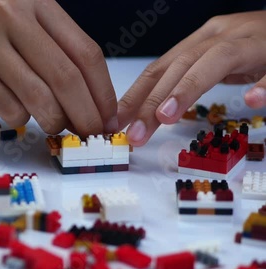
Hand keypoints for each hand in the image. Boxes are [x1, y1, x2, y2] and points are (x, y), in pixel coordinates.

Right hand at [0, 0, 117, 134]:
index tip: (108, 114)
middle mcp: (10, 13)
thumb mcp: (5, 10)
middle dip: (87, 115)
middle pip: (67, 77)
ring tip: (56, 128)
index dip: (102, 90)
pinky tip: (16, 116)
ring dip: (55, 121)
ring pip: (39, 97)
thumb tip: (78, 90)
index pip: (85, 51)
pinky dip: (18, 119)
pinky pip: (5, 106)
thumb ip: (40, 40)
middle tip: (91, 134)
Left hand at [117, 11, 265, 145]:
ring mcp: (253, 42)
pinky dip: (264, 83)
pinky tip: (253, 99)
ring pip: (216, 60)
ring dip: (188, 87)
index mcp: (202, 40)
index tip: (115, 124)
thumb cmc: (257, 46)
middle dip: (152, 102)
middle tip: (135, 134)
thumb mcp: (214, 60)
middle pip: (179, 66)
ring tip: (166, 116)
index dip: (134, 96)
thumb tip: (153, 109)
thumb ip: (188, 78)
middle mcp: (222, 36)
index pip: (159, 68)